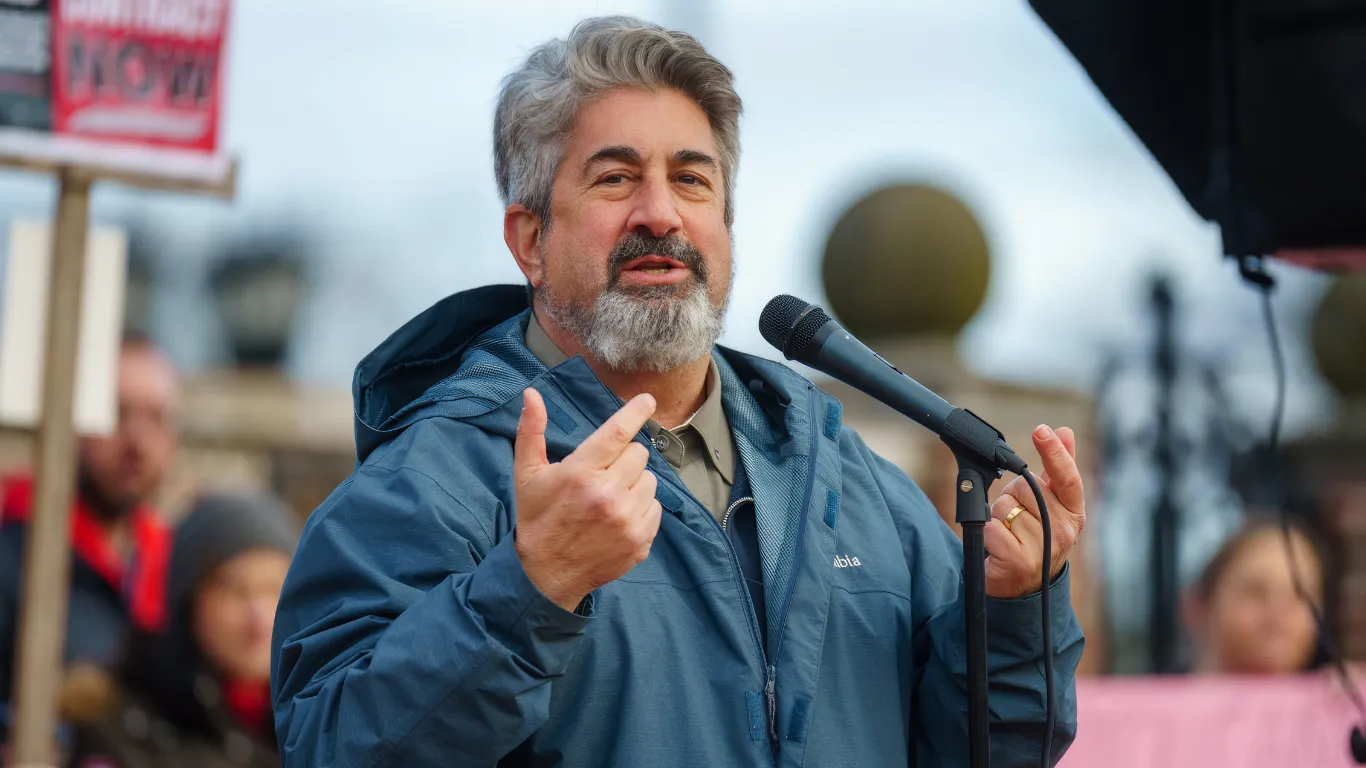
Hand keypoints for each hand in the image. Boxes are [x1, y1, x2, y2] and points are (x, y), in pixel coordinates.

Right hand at [513, 388, 662, 610]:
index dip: (636, 412)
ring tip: (609, 497)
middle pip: (639, 454)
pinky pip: (656, 508)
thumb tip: (532, 394)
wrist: (546, 575)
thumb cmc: (537, 518)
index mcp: (581, 474)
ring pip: (650, 480)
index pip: (618, 432)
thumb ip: (531, 431)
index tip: (648, 401)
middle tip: (603, 474)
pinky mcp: (641, 540)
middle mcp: (608, 495)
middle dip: (624, 458)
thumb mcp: (527, 474)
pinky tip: (618, 516)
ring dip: (635, 483)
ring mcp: (627, 520)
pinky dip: (642, 508)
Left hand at [983, 425, 1085, 598]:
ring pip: (1003, 506)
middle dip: (1012, 496)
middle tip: (1018, 517)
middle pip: (1023, 487)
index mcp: (1074, 513)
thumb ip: (1058, 469)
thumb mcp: (1054, 505)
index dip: (1055, 452)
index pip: (1067, 478)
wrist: (1026, 587)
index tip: (1041, 430)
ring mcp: (1042, 548)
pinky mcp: (1018, 561)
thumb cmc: (1038, 538)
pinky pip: (992, 527)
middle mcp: (1063, 531)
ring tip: (1010, 534)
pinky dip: (989, 533)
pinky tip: (1000, 546)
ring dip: (998, 516)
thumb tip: (1065, 431)